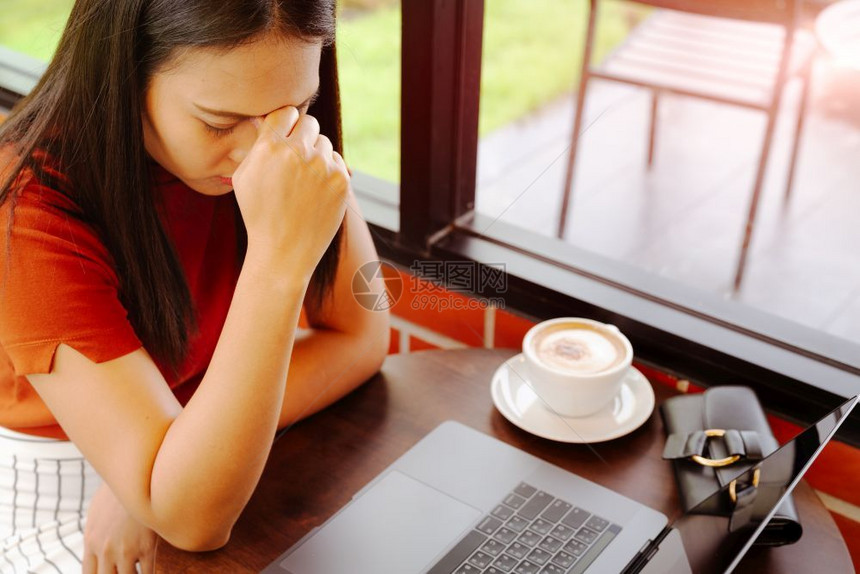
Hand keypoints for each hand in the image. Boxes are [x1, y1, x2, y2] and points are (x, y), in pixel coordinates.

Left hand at [84, 483, 156, 573]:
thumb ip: (94, 534)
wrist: (137, 474)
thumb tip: (95, 546)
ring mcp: (126, 550)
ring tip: (138, 570)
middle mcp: (105, 550)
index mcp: (91, 541)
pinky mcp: (146, 546)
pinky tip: (152, 570)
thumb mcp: (96, 512)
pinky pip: (147, 572)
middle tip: (123, 570)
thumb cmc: (118, 490)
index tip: (110, 573)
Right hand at [231, 106, 349, 279]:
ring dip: (316, 155)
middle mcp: (298, 152)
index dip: (285, 122)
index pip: (285, 112)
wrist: (283, 251)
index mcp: (270, 147)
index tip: (285, 133)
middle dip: (302, 136)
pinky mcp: (341, 179)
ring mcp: (322, 166)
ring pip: (324, 143)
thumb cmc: (259, 214)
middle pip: (309, 122)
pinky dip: (328, 171)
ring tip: (303, 181)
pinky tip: (315, 191)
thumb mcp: (243, 177)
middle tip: (296, 158)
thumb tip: (269, 120)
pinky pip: (337, 160)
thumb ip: (258, 145)